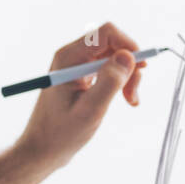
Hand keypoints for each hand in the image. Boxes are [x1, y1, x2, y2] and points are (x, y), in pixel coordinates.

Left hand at [15, 22, 144, 170]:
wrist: (42, 150)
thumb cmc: (61, 134)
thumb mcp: (89, 111)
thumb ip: (109, 82)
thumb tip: (128, 56)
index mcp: (68, 58)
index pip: (106, 33)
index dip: (128, 45)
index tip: (142, 67)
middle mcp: (72, 56)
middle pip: (113, 44)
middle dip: (130, 65)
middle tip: (133, 93)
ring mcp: (77, 66)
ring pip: (114, 56)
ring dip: (128, 76)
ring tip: (131, 100)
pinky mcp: (83, 76)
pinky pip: (109, 68)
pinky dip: (121, 82)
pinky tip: (127, 99)